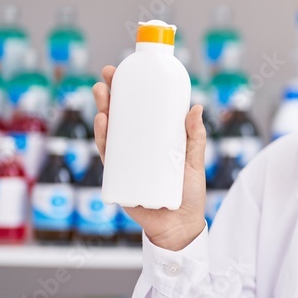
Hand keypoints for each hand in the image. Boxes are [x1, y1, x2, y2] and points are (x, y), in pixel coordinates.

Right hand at [92, 65, 207, 250]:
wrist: (180, 226)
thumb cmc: (188, 193)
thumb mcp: (194, 161)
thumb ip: (195, 138)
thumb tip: (196, 107)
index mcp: (153, 140)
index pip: (138, 111)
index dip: (129, 91)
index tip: (125, 71)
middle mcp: (135, 148)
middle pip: (118, 117)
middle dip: (109, 96)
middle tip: (107, 78)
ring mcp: (125, 162)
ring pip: (109, 133)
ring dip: (102, 113)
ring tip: (102, 96)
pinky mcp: (119, 178)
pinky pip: (108, 156)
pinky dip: (103, 140)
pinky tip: (103, 124)